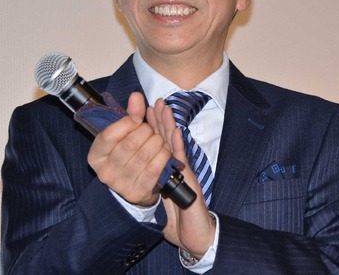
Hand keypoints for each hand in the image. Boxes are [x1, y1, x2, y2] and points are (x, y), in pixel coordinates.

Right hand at [88, 92, 171, 206]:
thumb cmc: (128, 154)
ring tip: (159, 139)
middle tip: (151, 130)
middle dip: (146, 131)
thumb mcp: (125, 135)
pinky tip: (165, 150)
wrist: (136, 186)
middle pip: (130, 144)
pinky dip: (163, 155)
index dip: (127, 123)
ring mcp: (121, 184)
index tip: (138, 119)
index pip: (108, 135)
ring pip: (144, 155)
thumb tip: (136, 96)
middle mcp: (105, 172)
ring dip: (157, 142)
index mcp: (96, 156)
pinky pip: (155, 168)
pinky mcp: (138, 192)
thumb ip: (131, 115)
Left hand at [146, 99, 216, 257]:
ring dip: (168, 126)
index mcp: (167, 172)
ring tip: (164, 108)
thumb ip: (154, 193)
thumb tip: (140, 187)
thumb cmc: (180, 224)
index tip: (144, 112)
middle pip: (165, 140)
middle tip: (154, 101)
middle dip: (159, 120)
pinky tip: (176, 132)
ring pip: (174, 146)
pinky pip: (182, 162)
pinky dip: (179, 146)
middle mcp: (176, 170)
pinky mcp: (189, 182)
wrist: (197, 238)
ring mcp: (183, 174)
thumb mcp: (161, 206)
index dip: (151, 129)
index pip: (157, 146)